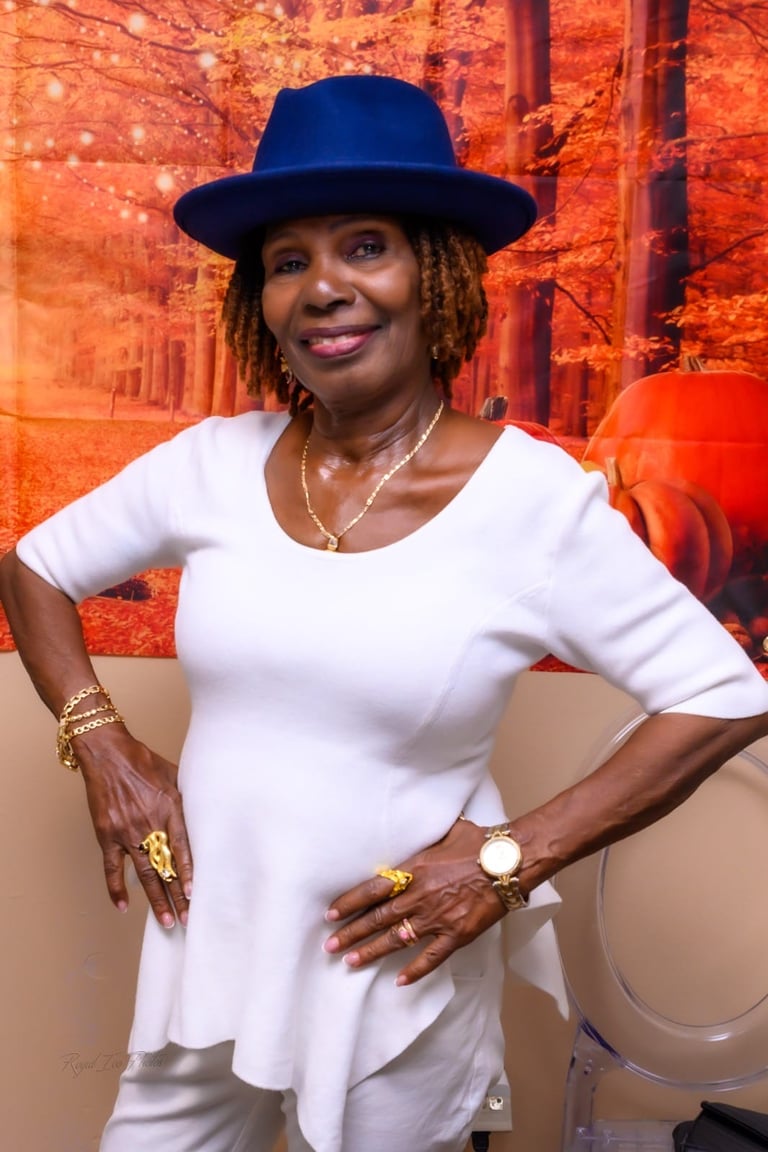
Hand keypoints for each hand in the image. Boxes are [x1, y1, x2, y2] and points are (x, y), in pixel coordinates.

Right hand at [75, 728, 191, 929]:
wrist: (108, 753)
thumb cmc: (143, 761)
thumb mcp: (175, 775)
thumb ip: (188, 798)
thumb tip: (207, 812)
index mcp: (169, 808)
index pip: (182, 848)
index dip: (188, 872)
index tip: (195, 894)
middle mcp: (148, 823)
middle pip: (165, 866)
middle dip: (177, 895)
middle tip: (187, 919)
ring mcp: (126, 831)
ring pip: (143, 873)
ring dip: (156, 899)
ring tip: (166, 921)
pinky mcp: (107, 834)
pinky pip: (112, 868)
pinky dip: (116, 889)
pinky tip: (124, 907)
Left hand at [324, 817, 512, 984]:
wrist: (509, 862)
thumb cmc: (479, 842)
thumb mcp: (446, 831)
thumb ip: (425, 838)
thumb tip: (415, 820)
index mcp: (415, 870)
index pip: (372, 889)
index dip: (349, 903)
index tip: (330, 914)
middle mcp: (420, 896)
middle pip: (378, 918)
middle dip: (352, 932)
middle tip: (329, 945)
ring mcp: (438, 918)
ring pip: (397, 939)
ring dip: (372, 952)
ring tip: (350, 962)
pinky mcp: (456, 934)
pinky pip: (431, 957)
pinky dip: (415, 970)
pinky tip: (399, 981)